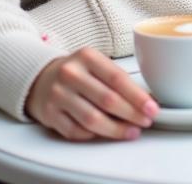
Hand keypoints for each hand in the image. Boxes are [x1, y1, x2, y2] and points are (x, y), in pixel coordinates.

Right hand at [25, 46, 159, 140]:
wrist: (40, 78)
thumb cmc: (77, 72)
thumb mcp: (95, 64)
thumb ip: (116, 79)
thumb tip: (145, 99)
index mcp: (87, 56)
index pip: (117, 78)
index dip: (137, 96)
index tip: (152, 108)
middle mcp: (71, 74)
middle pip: (107, 100)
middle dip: (131, 114)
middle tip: (146, 121)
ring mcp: (58, 95)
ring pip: (92, 119)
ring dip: (116, 129)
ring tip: (131, 132)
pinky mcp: (50, 114)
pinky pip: (76, 131)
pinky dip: (93, 135)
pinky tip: (106, 134)